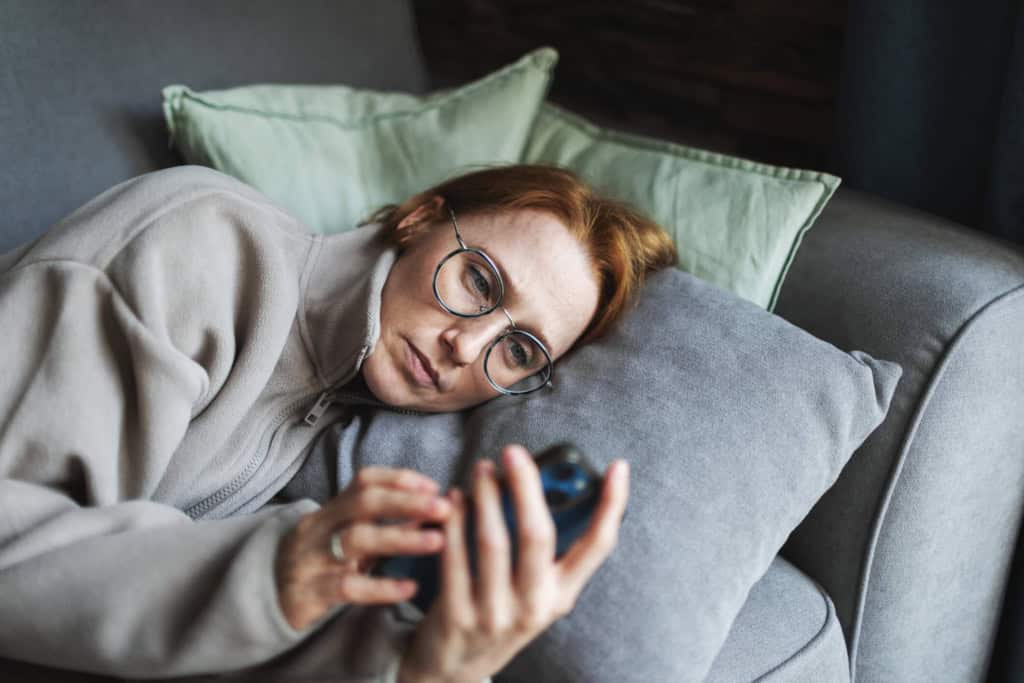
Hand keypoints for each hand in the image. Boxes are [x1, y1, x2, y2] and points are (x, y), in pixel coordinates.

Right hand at [275, 466, 451, 630]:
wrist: (265, 599)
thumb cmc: (319, 563)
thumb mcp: (347, 539)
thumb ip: (385, 525)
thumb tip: (430, 510)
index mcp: (331, 509)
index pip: (364, 480)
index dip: (400, 479)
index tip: (434, 486)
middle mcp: (320, 527)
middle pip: (364, 503)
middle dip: (407, 502)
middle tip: (444, 507)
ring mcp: (313, 559)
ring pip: (357, 540)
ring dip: (402, 538)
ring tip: (438, 542)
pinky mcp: (310, 593)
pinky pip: (348, 587)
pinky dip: (382, 587)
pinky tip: (409, 588)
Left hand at [397, 444, 629, 682]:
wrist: (456, 667)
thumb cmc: (499, 612)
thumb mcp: (533, 590)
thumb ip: (542, 550)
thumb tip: (543, 484)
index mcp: (561, 595)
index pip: (598, 547)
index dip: (612, 506)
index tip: (618, 467)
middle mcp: (534, 606)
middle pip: (537, 535)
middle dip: (527, 486)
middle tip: (514, 452)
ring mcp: (495, 614)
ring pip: (493, 541)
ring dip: (487, 496)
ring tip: (482, 468)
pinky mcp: (457, 616)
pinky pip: (455, 557)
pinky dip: (455, 521)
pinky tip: (455, 498)